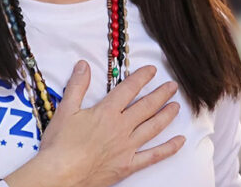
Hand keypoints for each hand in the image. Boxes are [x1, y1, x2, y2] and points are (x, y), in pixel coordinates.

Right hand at [4, 61, 183, 186]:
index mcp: (107, 112)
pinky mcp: (128, 165)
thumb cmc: (60, 144)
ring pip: (153, 127)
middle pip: (147, 106)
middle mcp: (122, 127)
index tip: (152, 70)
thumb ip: (77, 86)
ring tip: (176, 107)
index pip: (129, 89)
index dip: (142, 77)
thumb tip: (83, 65)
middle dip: (161, 94)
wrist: (61, 174)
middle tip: (173, 86)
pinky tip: (180, 141)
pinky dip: (169, 148)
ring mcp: (127, 147)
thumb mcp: (65, 110)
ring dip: (167, 115)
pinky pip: (154, 156)